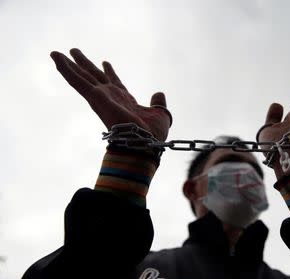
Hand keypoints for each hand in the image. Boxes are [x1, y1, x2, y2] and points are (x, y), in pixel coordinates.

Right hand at [50, 48, 170, 140]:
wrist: (146, 142)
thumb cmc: (153, 134)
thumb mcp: (160, 113)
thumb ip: (158, 103)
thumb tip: (159, 94)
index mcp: (125, 99)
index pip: (115, 82)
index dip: (110, 72)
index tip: (105, 62)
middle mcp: (110, 97)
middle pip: (95, 75)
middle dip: (85, 63)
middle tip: (74, 51)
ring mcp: (101, 97)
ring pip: (82, 77)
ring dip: (69, 64)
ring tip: (56, 53)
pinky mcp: (95, 98)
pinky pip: (77, 81)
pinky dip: (66, 69)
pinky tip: (56, 58)